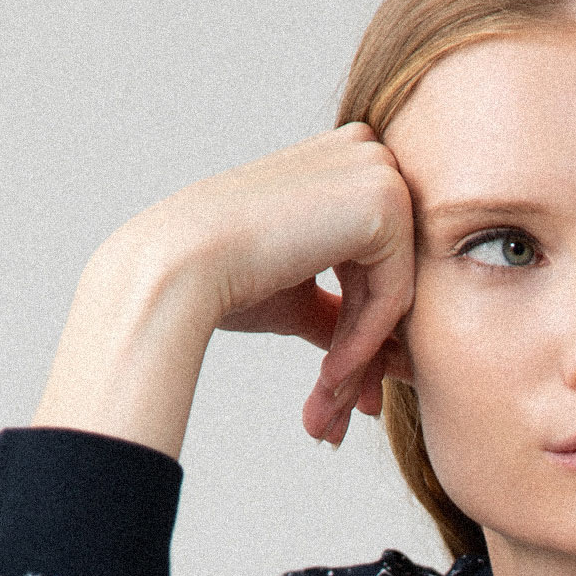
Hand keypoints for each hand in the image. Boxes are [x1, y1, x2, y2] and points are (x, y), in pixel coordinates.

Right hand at [33, 122, 417, 457]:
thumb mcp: (298, 297)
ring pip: (393, 295)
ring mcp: (379, 172)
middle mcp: (367, 155)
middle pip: (388, 281)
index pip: (375, 264)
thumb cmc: (227, 279)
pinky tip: (328, 378)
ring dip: (359, 362)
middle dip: (365, 359)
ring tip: (327, 414)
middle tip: (345, 420)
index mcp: (343, 165)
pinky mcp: (385, 202)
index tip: (344, 395)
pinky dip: (363, 344)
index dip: (360, 337)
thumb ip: (343, 312)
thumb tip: (380, 354)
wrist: (182, 263)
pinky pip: (393, 296)